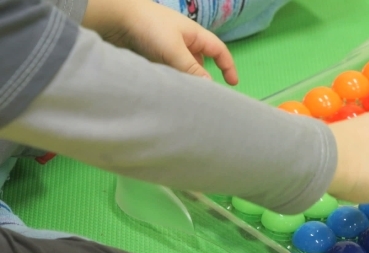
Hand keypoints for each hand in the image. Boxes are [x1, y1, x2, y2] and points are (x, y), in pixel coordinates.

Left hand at [82, 0, 237, 84]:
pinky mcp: (152, 55)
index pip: (218, 51)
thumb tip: (210, 87)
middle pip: (200, 63)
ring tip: (184, 98)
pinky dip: (170, 81)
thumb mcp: (174, 49)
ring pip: (183, 70)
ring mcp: (167, 48)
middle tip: (203, 98)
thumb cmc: (149, 27)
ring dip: (185, 82)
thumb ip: (192, 69)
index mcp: (194, 34)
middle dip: (203, 79)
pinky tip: (167, 92)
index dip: (228, 66)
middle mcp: (183, 41)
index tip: (233, 84)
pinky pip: (168, 71)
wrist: (114, 18)